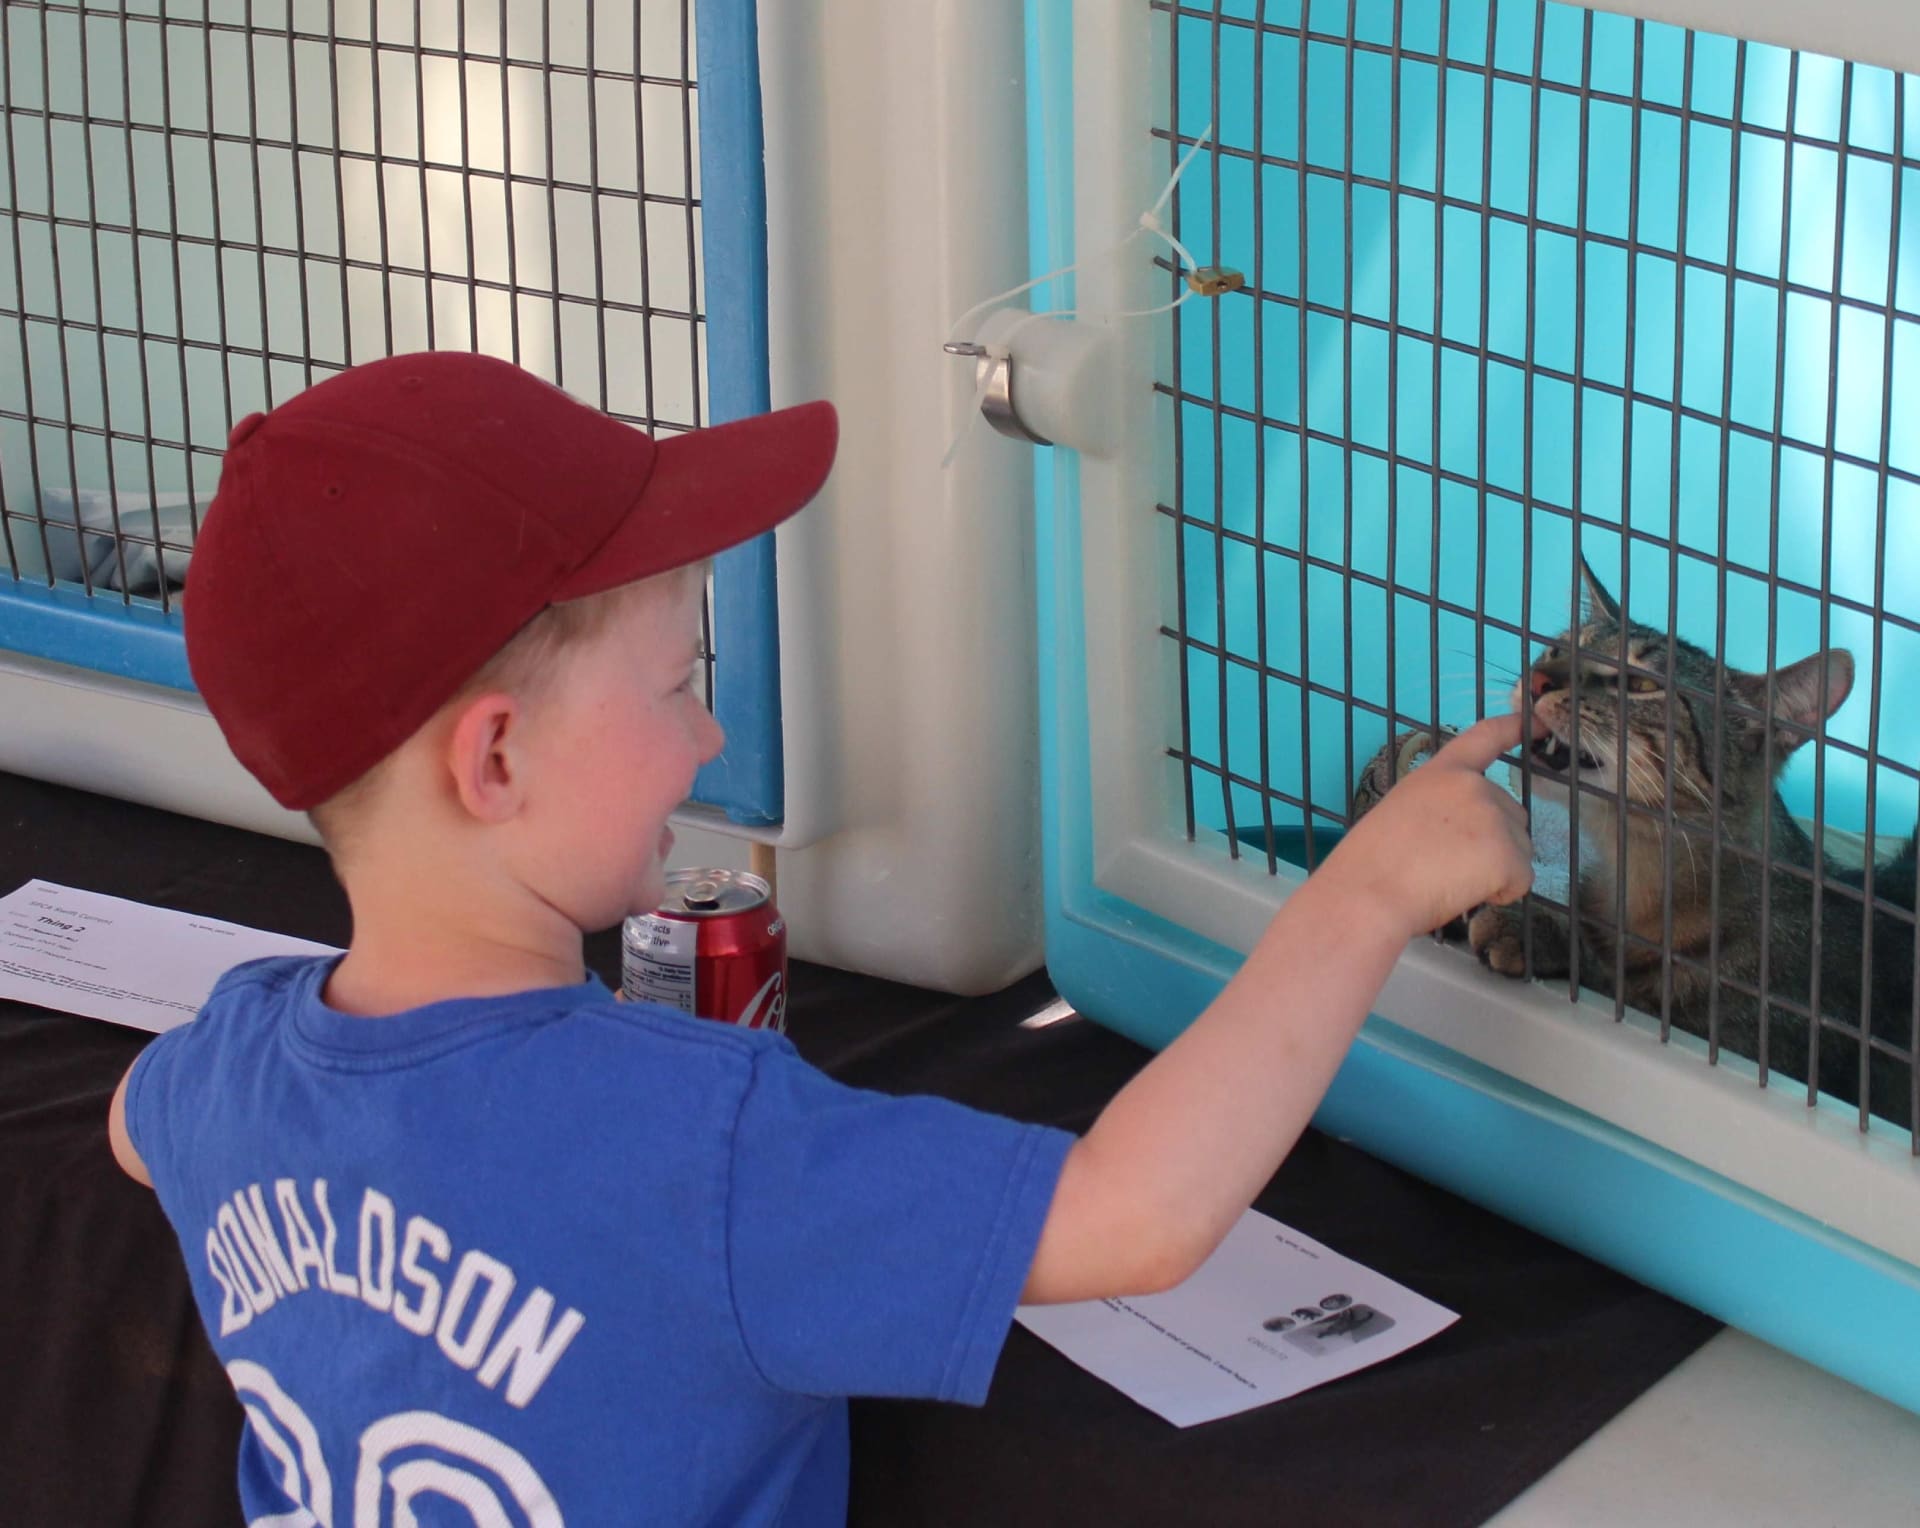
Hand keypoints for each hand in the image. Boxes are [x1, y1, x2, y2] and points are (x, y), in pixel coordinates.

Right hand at [1324, 714, 1536, 940]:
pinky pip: (1521, 881)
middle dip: (1493, 843)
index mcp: (1441, 773)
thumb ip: (1439, 809)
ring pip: (1519, 850)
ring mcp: (1494, 818)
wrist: (1366, 897)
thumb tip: (1462, 836)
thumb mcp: (1401, 814)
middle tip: (1446, 865)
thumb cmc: (1369, 865)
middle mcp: (1474, 787)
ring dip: (1496, 871)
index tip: (1538, 721)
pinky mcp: (1508, 855)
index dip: (1514, 728)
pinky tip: (1464, 894)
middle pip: (1512, 814)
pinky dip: (1501, 895)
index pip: (1484, 738)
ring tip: (1447, 881)